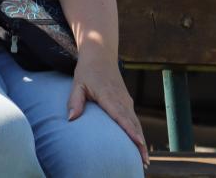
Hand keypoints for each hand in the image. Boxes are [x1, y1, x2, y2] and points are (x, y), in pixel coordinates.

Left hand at [67, 53, 148, 167]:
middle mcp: (121, 99)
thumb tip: (71, 119)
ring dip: (141, 140)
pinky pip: (134, 119)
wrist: (100, 54)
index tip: (138, 143)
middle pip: (133, 123)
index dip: (130, 131)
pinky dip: (138, 132)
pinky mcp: (127, 101)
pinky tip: (139, 144)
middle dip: (139, 143)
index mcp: (109, 95)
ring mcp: (126, 100)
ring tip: (144, 159)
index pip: (121, 116)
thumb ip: (75, 101)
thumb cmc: (87, 70)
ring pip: (136, 123)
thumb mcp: (77, 83)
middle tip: (144, 161)